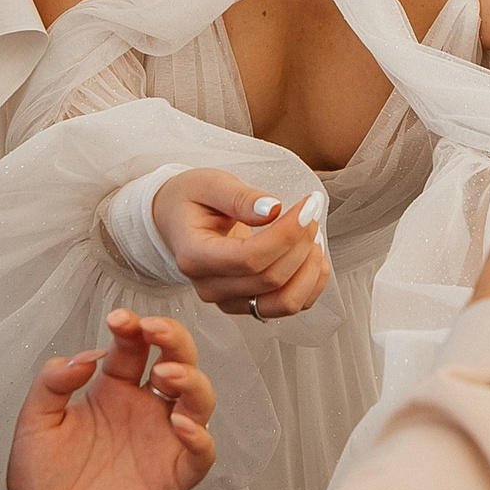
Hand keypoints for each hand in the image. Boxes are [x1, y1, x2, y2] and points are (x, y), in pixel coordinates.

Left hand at [7, 309, 219, 489]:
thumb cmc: (39, 478)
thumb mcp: (34, 421)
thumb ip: (52, 382)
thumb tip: (86, 356)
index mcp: (113, 388)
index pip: (135, 345)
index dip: (133, 326)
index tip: (119, 320)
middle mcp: (144, 408)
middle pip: (178, 360)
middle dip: (173, 338)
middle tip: (155, 330)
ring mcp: (162, 440)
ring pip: (199, 399)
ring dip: (192, 380)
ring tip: (167, 374)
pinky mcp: (173, 475)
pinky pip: (201, 452)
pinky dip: (201, 437)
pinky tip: (183, 425)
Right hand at [154, 169, 332, 317]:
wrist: (176, 220)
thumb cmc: (192, 200)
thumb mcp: (209, 184)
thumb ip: (240, 197)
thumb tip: (272, 209)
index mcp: (195, 256)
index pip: (249, 258)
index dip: (287, 234)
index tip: (306, 205)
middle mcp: (210, 286)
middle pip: (271, 279)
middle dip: (301, 243)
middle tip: (311, 210)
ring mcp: (229, 301)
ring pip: (285, 303)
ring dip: (310, 269)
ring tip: (313, 234)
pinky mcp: (248, 305)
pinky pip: (290, 305)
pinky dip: (311, 283)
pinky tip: (313, 255)